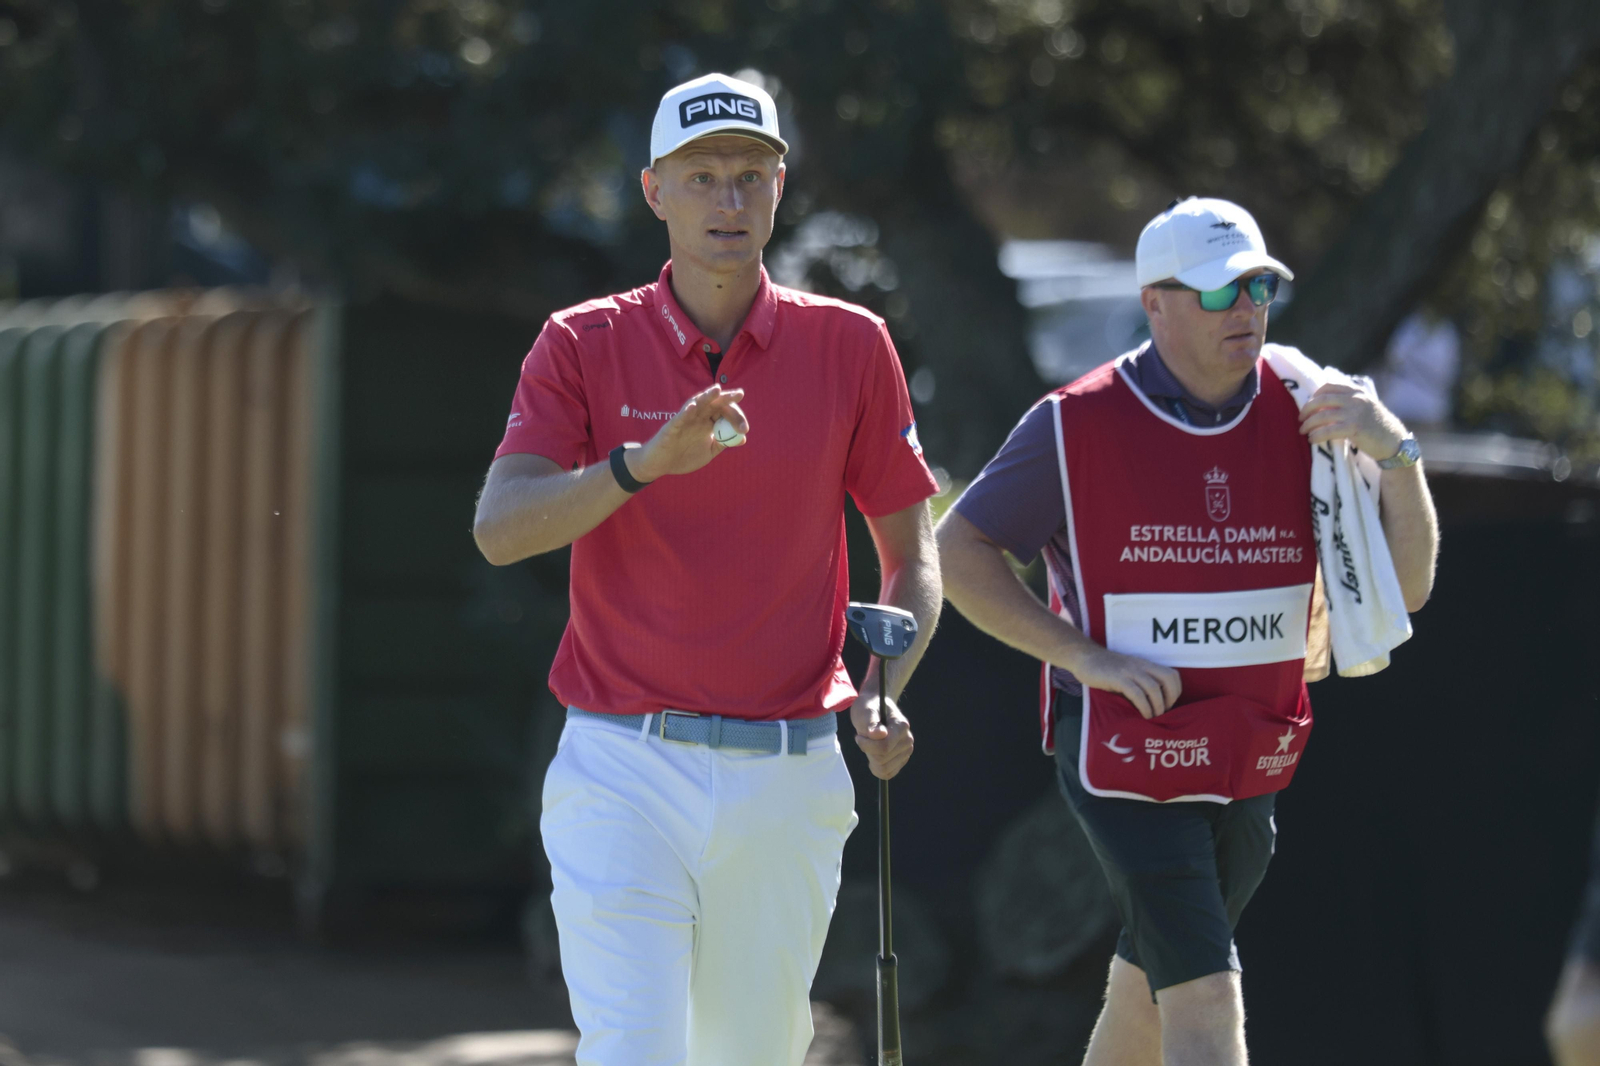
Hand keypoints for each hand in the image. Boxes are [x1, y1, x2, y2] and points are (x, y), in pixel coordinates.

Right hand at [628, 386, 749, 481]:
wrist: (660, 465)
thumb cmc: (683, 456)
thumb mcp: (708, 451)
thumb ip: (723, 443)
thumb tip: (743, 438)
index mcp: (707, 423)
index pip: (723, 412)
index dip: (736, 417)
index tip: (744, 429)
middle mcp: (697, 418)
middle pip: (713, 404)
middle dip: (726, 398)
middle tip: (740, 393)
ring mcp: (684, 420)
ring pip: (697, 404)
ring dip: (707, 396)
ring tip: (718, 390)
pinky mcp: (672, 427)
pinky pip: (679, 418)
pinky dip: (686, 412)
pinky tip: (693, 407)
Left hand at [850, 690, 913, 778]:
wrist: (876, 706)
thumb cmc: (869, 707)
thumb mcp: (865, 710)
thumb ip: (871, 722)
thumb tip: (880, 734)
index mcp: (901, 726)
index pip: (884, 747)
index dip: (867, 746)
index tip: (858, 737)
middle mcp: (907, 740)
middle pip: (882, 759)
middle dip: (868, 751)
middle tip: (863, 738)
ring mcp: (906, 751)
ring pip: (884, 768)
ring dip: (871, 759)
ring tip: (869, 745)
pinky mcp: (902, 759)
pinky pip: (888, 773)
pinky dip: (877, 768)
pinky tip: (873, 755)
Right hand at [1071, 644, 1180, 719]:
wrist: (1084, 657)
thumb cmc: (1105, 670)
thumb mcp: (1127, 673)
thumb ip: (1139, 684)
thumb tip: (1151, 706)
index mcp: (1146, 665)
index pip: (1172, 675)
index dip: (1175, 691)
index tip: (1168, 704)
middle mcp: (1141, 666)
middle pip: (1168, 678)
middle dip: (1170, 698)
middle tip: (1163, 711)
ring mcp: (1129, 671)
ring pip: (1153, 688)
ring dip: (1157, 706)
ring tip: (1152, 717)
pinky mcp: (1117, 678)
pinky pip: (1137, 693)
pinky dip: (1144, 706)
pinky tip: (1143, 714)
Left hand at [1297, 382, 1407, 460]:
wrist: (1393, 441)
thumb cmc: (1376, 425)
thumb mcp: (1365, 406)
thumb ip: (1348, 401)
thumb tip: (1322, 403)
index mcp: (1357, 391)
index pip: (1329, 386)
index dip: (1315, 395)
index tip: (1308, 405)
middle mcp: (1355, 399)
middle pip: (1322, 399)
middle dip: (1307, 409)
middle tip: (1300, 419)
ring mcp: (1355, 413)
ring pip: (1322, 416)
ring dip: (1308, 424)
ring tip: (1303, 431)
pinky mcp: (1354, 428)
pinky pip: (1328, 431)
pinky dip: (1316, 435)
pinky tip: (1312, 440)